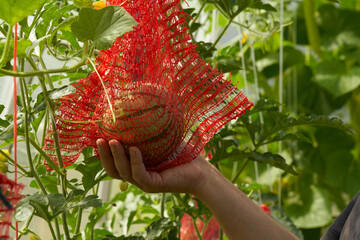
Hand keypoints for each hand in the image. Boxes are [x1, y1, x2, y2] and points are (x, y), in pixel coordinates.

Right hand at [96, 139, 213, 194]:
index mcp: (136, 166)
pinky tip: (135, 149)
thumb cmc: (183, 153)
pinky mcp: (154, 186)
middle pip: (113, 170)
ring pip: (123, 173)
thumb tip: (140, 103)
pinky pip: (140, 175)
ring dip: (116, 157)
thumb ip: (149, 129)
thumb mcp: (162, 138)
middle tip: (99, 140)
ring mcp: (145, 183)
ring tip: (113, 141)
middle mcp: (137, 176)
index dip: (103, 153)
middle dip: (104, 156)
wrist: (201, 169)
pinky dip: (135, 162)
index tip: (97, 136)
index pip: (114, 162)